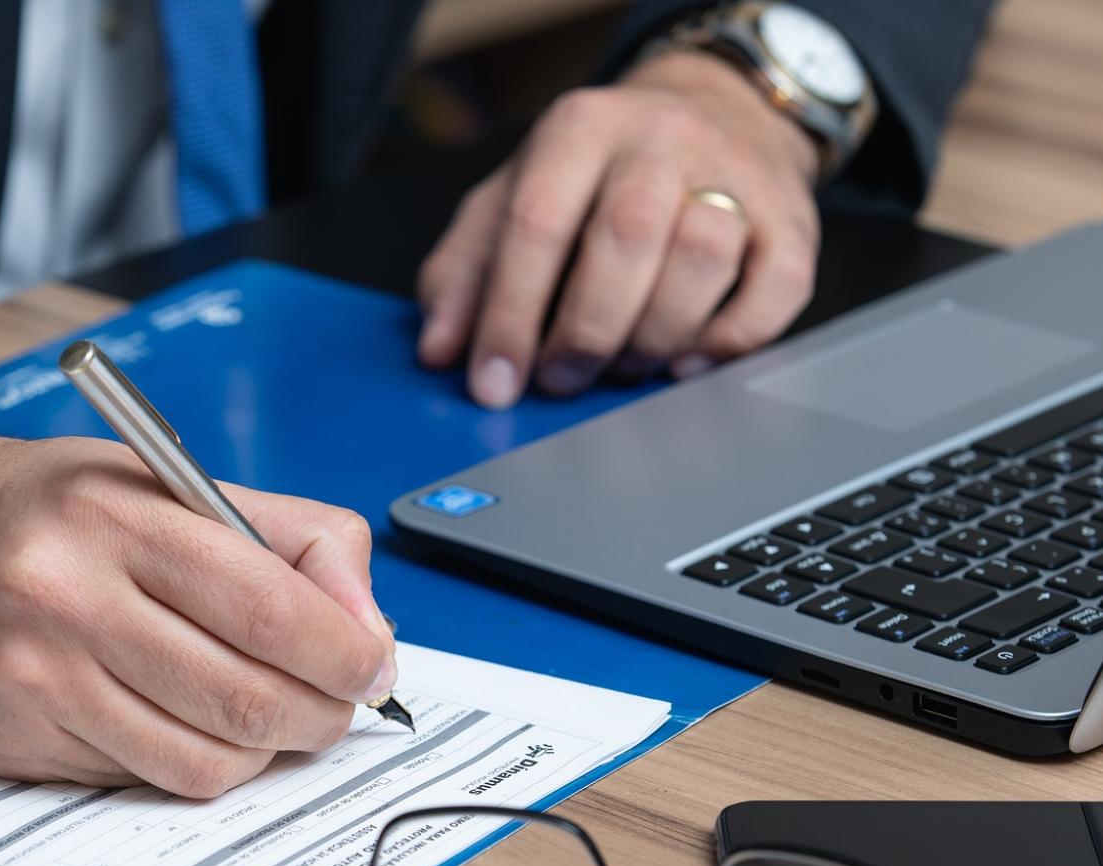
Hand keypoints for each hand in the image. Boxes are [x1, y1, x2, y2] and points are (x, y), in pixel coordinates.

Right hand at [0, 362, 394, 797]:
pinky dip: (192, 764)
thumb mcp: (164, 481)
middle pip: (249, 700)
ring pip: (205, 762)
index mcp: (121, 519)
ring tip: (267, 714)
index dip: (348, 653)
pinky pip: (144, 781)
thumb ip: (285, 536)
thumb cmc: (40, 509)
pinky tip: (187, 723)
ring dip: (264, 751)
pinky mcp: (14, 743)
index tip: (373, 666)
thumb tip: (367, 623)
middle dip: (322, 714)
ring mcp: (37, 681)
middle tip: (337, 702)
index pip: (273, 610)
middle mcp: (71, 600)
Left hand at [417, 51, 821, 406]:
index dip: (509, 315)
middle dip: (585, 330)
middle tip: (562, 378)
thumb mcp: (513, 198)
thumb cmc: (598, 177)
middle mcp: (662, 140)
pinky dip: (727, 342)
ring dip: (652, 337)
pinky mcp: (793, 222)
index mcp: (580, 129)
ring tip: (620, 366)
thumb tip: (440, 350)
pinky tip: (684, 362)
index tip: (493, 383)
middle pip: (627, 235)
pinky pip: (775, 292)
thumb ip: (465, 271)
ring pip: (702, 258)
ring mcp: (737, 176)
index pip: (537, 222)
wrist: (715, 114)